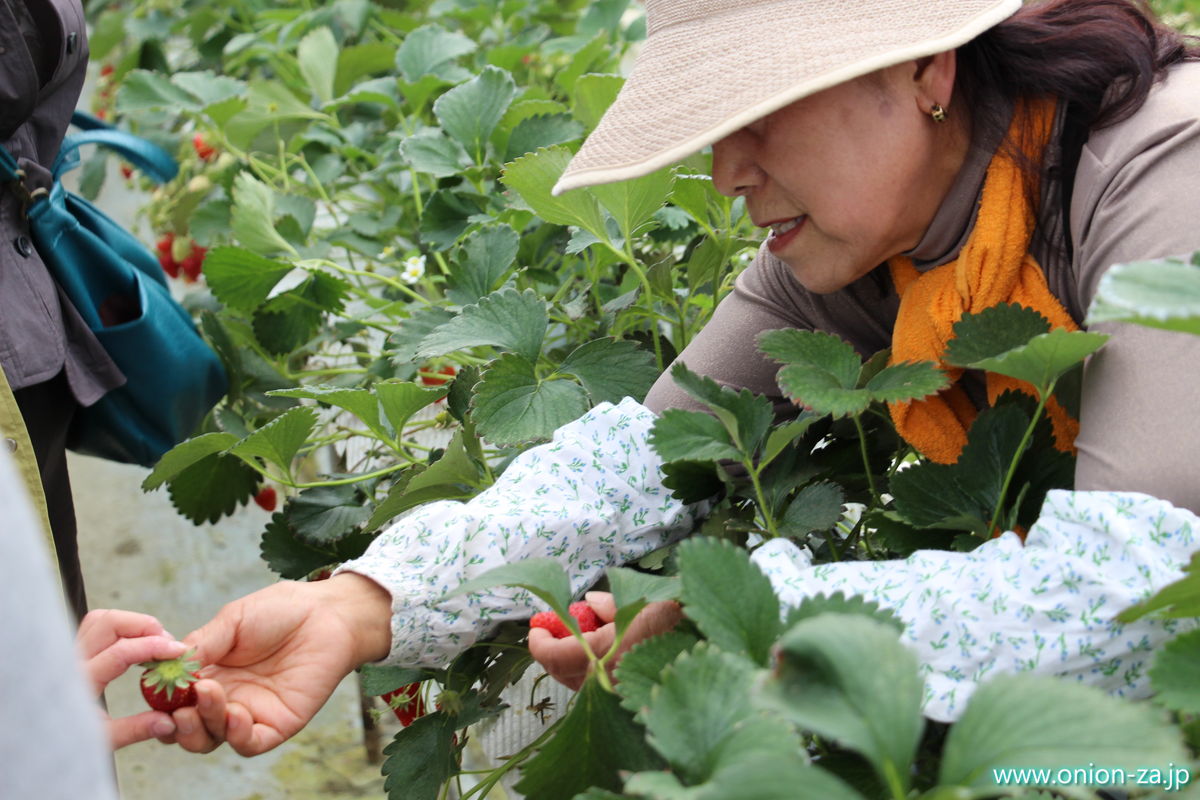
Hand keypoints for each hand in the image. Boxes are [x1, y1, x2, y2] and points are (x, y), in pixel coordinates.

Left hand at [77, 609, 187, 748]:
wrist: (35, 739)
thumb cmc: (65, 740)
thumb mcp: (101, 741)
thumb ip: (136, 729)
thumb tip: (169, 722)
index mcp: (81, 681)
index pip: (121, 651)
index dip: (155, 646)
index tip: (179, 651)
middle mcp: (72, 660)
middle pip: (110, 621)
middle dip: (145, 626)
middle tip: (169, 643)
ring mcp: (71, 653)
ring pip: (102, 618)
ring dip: (133, 623)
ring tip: (155, 641)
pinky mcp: (73, 652)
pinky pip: (97, 626)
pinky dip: (122, 628)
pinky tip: (136, 645)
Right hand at [172, 573, 391, 755]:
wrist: (328, 614)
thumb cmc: (281, 611)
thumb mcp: (232, 621)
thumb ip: (201, 644)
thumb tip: (164, 664)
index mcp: (209, 673)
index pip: (173, 700)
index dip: (161, 701)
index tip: (157, 690)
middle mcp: (225, 698)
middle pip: (188, 728)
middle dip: (176, 723)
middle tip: (179, 706)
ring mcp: (250, 713)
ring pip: (213, 738)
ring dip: (203, 725)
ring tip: (207, 696)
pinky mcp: (278, 724)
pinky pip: (249, 743)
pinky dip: (237, 735)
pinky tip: (235, 714)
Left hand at [528, 592, 682, 690]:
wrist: (720, 647)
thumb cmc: (680, 616)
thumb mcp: (641, 599)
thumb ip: (611, 604)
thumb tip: (590, 604)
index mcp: (608, 653)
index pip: (556, 656)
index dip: (540, 642)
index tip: (535, 628)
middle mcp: (611, 681)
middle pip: (564, 674)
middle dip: (554, 650)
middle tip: (552, 629)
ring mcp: (622, 695)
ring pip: (583, 683)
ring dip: (575, 658)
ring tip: (585, 633)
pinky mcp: (634, 701)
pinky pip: (603, 687)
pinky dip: (596, 668)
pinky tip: (610, 647)